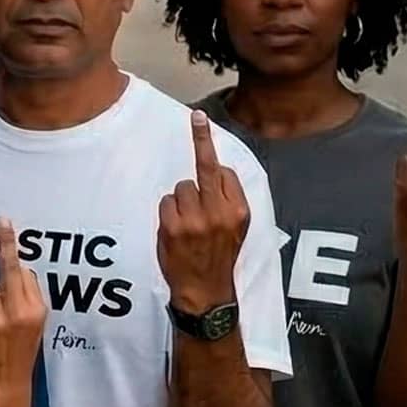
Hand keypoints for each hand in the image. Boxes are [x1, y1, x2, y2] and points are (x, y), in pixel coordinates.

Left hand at [0, 217, 46, 393]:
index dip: (13, 250)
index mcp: (36, 309)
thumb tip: (15, 272)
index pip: (24, 271)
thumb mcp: (33, 325)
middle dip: (6, 244)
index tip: (6, 224)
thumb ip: (25, 299)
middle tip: (3, 220)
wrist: (4, 384)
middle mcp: (18, 311)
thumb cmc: (19, 352)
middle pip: (7, 269)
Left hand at [157, 111, 248, 314]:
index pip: (225, 172)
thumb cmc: (219, 255)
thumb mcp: (237, 229)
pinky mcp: (173, 226)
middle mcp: (221, 212)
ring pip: (181, 187)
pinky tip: (175, 229)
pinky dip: (167, 212)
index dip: (213, 161)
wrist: (205, 289)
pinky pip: (166, 202)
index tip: (206, 128)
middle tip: (197, 117)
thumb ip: (228, 201)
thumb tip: (217, 171)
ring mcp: (196, 219)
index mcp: (240, 211)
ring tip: (187, 223)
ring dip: (180, 200)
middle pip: (205, 168)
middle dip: (202, 139)